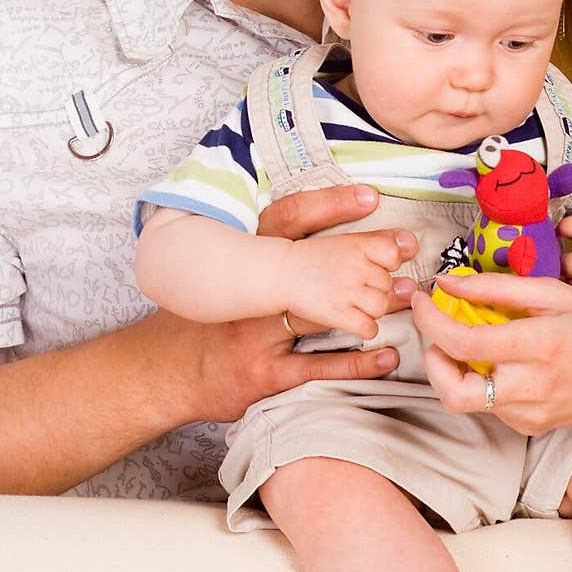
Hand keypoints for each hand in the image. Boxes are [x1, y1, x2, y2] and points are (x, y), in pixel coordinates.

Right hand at [161, 183, 418, 423]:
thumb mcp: (220, 273)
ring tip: (405, 295)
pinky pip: (319, 366)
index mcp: (242, 261)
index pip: (289, 220)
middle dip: (366, 256)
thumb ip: (257, 249)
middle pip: (317, 265)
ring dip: (370, 305)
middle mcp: (250, 293)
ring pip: (323, 314)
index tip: (371, 197)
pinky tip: (387, 355)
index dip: (330, 204)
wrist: (164, 372)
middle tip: (406, 248)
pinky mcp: (265, 374)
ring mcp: (258, 334)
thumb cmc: (200, 320)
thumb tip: (304, 223)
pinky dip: (357, 363)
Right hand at [259, 182, 417, 335]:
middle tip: (358, 287)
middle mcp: (354, 266)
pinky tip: (354, 320)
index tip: (377, 265)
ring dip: (372, 308)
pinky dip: (366, 327)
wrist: (279, 273)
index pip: (393, 254)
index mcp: (356, 245)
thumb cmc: (312, 258)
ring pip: (381, 306)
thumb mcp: (343, 240)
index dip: (388, 262)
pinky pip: (369, 327)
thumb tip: (412, 244)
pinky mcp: (338, 314)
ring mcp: (346, 291)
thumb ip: (375, 242)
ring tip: (356, 303)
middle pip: (387, 283)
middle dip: (377, 288)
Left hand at [411, 270, 571, 435]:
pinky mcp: (529, 427)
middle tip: (434, 332)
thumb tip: (448, 283)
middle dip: (430, 360)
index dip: (431, 320)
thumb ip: (497, 289)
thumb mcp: (555, 293)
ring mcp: (529, 414)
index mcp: (540, 346)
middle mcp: (531, 387)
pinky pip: (489, 405)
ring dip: (453, 368)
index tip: (421, 300)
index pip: (464, 341)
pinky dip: (481, 379)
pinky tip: (499, 359)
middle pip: (453, 391)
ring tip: (467, 338)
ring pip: (466, 400)